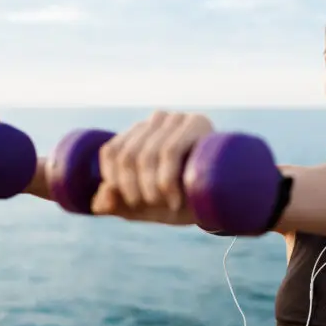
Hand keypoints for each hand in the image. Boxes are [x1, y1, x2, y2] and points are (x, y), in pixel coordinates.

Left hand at [91, 110, 213, 223]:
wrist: (229, 197)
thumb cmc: (185, 200)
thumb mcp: (148, 206)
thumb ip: (120, 205)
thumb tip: (96, 203)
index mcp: (140, 133)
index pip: (112, 150)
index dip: (113, 179)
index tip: (130, 202)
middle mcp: (157, 120)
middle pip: (127, 154)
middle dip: (133, 189)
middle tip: (150, 207)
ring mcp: (178, 118)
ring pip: (146, 154)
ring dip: (151, 188)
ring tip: (167, 207)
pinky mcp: (198, 123)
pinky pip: (169, 150)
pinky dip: (166, 181)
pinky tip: (175, 199)